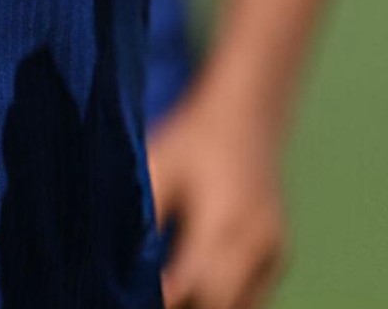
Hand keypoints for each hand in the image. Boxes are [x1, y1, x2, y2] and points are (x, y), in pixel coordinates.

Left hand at [149, 83, 286, 308]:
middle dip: (187, 308)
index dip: (166, 300)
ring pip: (240, 308)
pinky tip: (196, 292)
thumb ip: (147, 214)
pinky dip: (225, 302)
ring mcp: (274, 254)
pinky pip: (252, 299)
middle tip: (146, 299)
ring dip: (207, 308)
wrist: (247, 116)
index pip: (194, 284)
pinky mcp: (280, 258)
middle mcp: (257, 244)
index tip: (134, 299)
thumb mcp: (160, 165)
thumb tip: (125, 263)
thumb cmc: (193, 139)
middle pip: (219, 305)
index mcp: (224, 220)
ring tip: (175, 295)